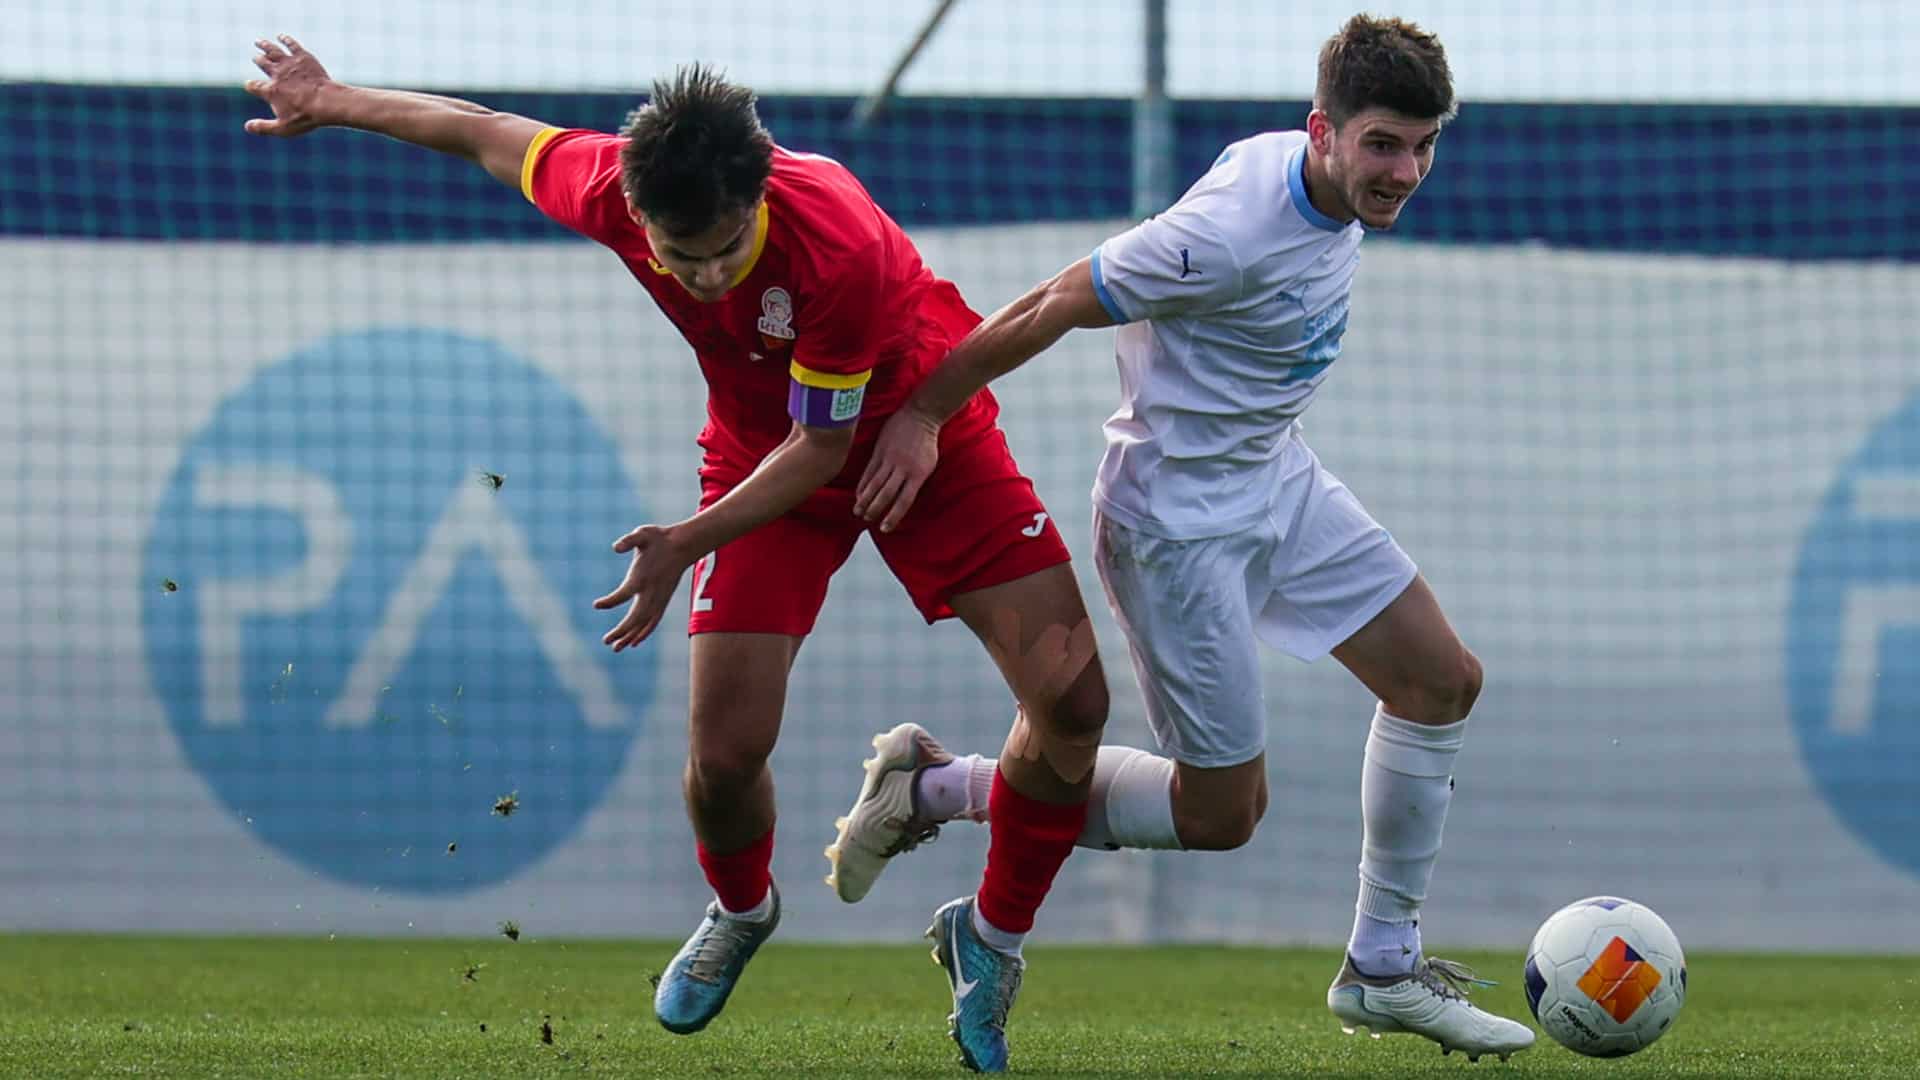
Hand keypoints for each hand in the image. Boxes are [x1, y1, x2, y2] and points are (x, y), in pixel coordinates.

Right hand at [243, 34, 333, 137]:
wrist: (327, 102)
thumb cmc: (306, 117)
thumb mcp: (283, 128)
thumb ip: (263, 127)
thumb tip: (247, 127)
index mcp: (270, 91)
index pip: (253, 86)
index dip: (251, 86)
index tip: (250, 86)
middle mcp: (276, 74)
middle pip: (262, 63)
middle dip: (258, 60)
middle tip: (256, 58)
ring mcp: (289, 64)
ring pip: (273, 51)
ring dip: (264, 46)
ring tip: (259, 42)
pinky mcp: (303, 57)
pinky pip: (291, 45)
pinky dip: (285, 40)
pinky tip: (281, 36)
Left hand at [593, 524, 693, 651]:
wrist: (682, 545)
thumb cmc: (658, 539)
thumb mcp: (642, 534)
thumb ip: (629, 540)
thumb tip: (616, 547)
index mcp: (642, 578)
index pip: (623, 595)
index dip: (609, 602)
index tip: (596, 605)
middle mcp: (651, 593)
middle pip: (635, 617)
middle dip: (621, 631)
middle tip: (606, 641)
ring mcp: (659, 599)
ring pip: (644, 624)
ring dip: (630, 637)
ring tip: (616, 648)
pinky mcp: (663, 601)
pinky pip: (653, 622)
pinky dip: (644, 633)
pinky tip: (634, 642)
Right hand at [852, 407, 941, 532]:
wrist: (920, 416)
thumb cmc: (927, 442)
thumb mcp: (928, 464)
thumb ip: (916, 481)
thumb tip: (905, 498)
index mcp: (918, 474)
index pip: (904, 501)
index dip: (894, 516)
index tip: (885, 528)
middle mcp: (903, 468)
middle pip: (886, 494)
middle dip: (876, 510)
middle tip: (868, 521)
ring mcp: (889, 459)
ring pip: (875, 484)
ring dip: (865, 500)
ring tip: (858, 512)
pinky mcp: (880, 451)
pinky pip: (869, 471)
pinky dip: (863, 485)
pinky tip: (858, 494)